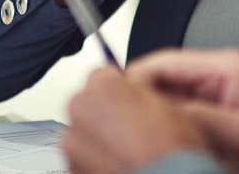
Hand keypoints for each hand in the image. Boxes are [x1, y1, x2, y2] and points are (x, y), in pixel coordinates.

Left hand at [64, 66, 208, 173]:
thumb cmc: (168, 152)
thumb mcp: (168, 104)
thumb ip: (140, 87)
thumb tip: (134, 87)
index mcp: (102, 86)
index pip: (103, 74)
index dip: (121, 88)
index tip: (131, 100)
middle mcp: (80, 110)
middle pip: (89, 101)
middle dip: (106, 111)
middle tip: (132, 128)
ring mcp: (71, 143)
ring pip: (84, 130)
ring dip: (99, 136)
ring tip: (127, 150)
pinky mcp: (70, 167)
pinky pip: (82, 155)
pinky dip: (95, 158)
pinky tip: (118, 163)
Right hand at [125, 49, 238, 173]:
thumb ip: (201, 117)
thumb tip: (159, 108)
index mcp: (226, 67)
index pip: (165, 61)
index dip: (135, 78)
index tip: (116, 98)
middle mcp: (215, 71)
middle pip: (160, 74)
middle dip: (138, 95)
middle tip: (120, 119)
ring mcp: (210, 88)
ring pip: (162, 91)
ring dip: (147, 109)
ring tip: (133, 130)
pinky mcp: (206, 106)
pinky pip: (171, 107)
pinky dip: (158, 120)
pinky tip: (152, 136)